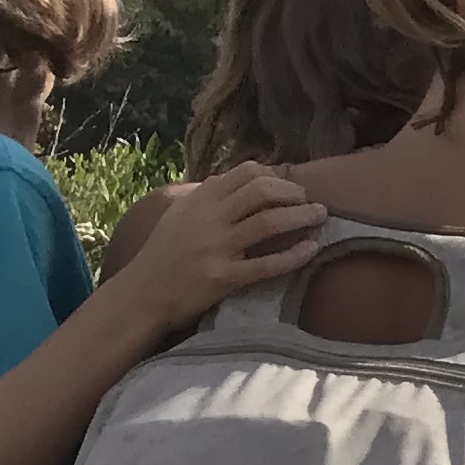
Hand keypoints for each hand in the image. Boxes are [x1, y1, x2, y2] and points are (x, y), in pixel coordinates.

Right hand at [121, 162, 325, 324]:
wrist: (143, 292)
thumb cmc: (162, 253)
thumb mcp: (179, 213)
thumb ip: (205, 195)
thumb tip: (232, 178)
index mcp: (200, 199)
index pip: (245, 172)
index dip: (274, 175)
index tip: (288, 185)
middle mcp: (210, 218)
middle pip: (261, 191)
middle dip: (292, 192)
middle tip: (308, 200)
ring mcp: (218, 247)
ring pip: (269, 222)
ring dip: (301, 216)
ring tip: (321, 215)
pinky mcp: (225, 277)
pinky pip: (267, 264)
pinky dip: (294, 255)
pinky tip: (312, 249)